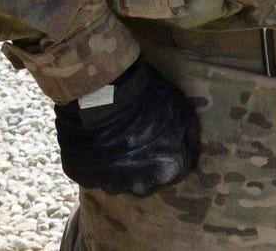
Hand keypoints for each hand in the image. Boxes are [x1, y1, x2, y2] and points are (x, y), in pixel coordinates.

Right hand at [52, 57, 198, 195]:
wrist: (102, 92)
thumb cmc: (147, 97)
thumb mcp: (182, 109)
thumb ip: (188, 135)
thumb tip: (190, 148)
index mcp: (170, 170)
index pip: (176, 172)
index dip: (168, 154)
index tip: (160, 141)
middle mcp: (142, 184)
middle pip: (146, 183)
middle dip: (144, 168)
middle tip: (135, 142)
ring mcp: (111, 183)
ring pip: (118, 182)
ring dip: (118, 168)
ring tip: (113, 143)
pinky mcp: (85, 177)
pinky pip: (92, 175)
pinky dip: (94, 163)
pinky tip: (94, 143)